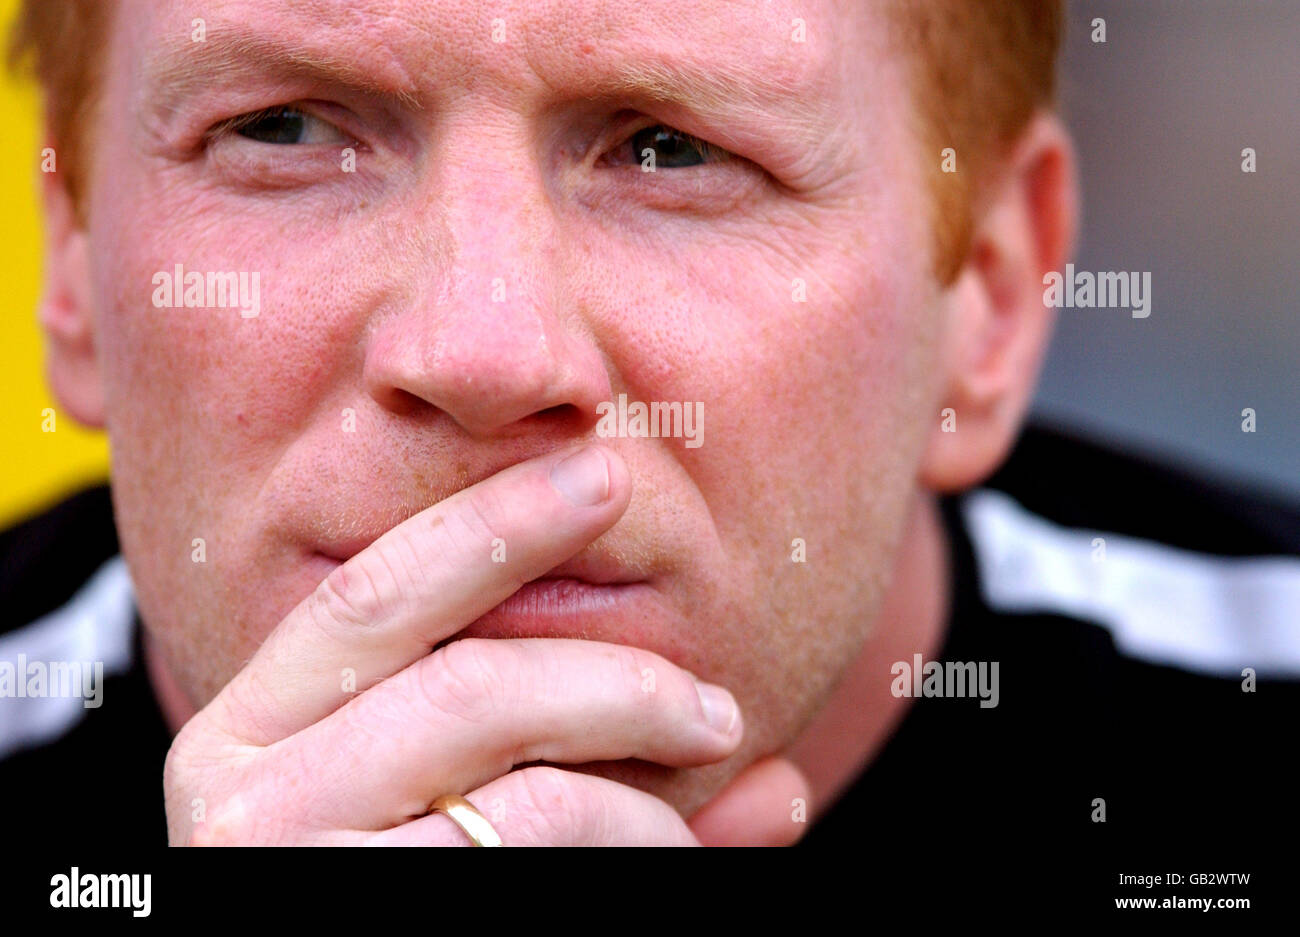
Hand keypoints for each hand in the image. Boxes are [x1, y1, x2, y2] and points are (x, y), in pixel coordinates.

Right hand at [163, 445, 805, 844]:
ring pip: (527, 795)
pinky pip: (534, 851)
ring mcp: (291, 867)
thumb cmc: (415, 879)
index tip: (604, 475)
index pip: (377, 595)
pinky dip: (631, 844)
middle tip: (717, 710)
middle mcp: (243, 798)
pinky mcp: (352, 913)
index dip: (496, 525)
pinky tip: (665, 858)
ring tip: (696, 811)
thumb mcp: (459, 812)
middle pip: (469, 687)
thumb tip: (773, 786)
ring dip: (644, 793)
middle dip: (617, 678)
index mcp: (255, 731)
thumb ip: (587, 775)